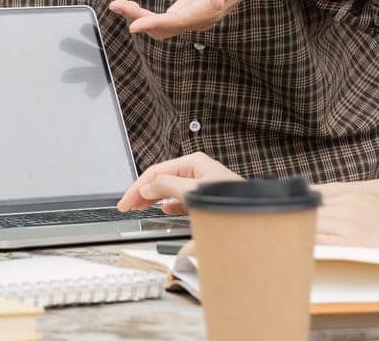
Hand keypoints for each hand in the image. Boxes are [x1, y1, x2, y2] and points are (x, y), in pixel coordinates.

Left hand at [109, 0, 259, 39]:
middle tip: (116, 5)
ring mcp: (193, 17)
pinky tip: (133, 8)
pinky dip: (145, 17)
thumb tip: (215, 3)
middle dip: (138, 20)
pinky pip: (163, 21)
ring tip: (118, 5)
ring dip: (138, 19)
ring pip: (161, 27)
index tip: (134, 25)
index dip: (153, 24)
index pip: (176, 22)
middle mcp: (199, 19)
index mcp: (207, 11)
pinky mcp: (188, 11)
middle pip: (163, 29)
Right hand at [117, 152, 242, 213]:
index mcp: (193, 162)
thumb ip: (166, 187)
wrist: (253, 215)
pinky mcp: (207, 198)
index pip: (156, 172)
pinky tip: (165, 211)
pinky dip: (170, 205)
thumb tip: (147, 188)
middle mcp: (197, 170)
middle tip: (126, 207)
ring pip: (170, 190)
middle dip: (143, 193)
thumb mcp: (192, 192)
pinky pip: (182, 199)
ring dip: (154, 199)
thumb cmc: (230, 200)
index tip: (124, 202)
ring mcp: (202, 184)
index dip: (138, 187)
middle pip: (161, 180)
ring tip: (139, 208)